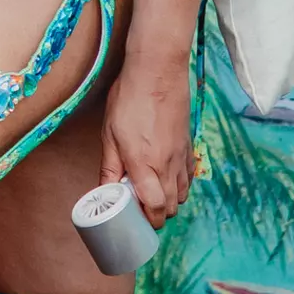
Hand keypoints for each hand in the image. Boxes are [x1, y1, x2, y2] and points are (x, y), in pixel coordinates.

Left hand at [99, 56, 193, 227]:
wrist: (157, 72)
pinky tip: (166, 176)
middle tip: (138, 207)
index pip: (154, 209)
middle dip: (156, 214)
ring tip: (150, 191)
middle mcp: (167, 166)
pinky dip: (179, 185)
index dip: (146, 220)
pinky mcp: (189, 147)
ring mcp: (181, 157)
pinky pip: (189, 178)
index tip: (134, 220)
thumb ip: (110, 166)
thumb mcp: (110, 133)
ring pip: (181, 195)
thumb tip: (104, 190)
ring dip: (168, 201)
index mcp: (144, 165)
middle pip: (170, 208)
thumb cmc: (129, 99)